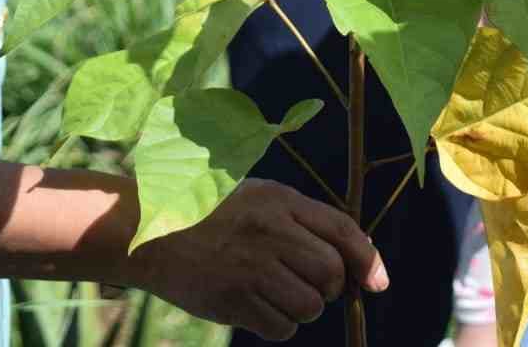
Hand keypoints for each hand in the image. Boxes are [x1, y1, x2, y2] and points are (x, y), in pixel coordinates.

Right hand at [132, 178, 386, 340]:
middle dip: (328, 287)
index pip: (343, 231)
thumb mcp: (258, 199)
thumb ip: (303, 221)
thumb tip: (359, 261)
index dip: (368, 260)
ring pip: (310, 306)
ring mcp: (251, 267)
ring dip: (302, 308)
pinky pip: (281, 328)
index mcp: (279, 200)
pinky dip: (277, 324)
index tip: (378, 283)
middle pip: (331, 274)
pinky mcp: (233, 299)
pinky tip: (255, 305)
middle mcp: (270, 231)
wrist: (150, 232)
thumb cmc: (212, 215)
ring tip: (275, 292)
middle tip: (303, 281)